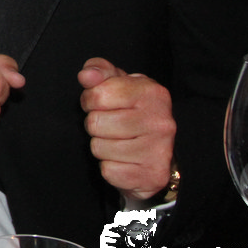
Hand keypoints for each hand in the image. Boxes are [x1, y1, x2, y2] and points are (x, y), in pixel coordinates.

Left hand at [78, 57, 175, 200]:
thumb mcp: (118, 83)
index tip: (100, 104)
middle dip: (95, 125)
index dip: (90, 100)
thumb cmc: (131, 111)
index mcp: (153, 93)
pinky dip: (109, 167)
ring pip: (99, 148)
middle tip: (110, 125)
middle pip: (95, 123)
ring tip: (117, 142)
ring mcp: (159, 150)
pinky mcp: (152, 175)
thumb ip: (99, 71)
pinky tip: (124, 160)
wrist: (157, 151)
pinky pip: (108, 171)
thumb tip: (86, 75)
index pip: (98, 95)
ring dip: (101, 146)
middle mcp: (160, 121)